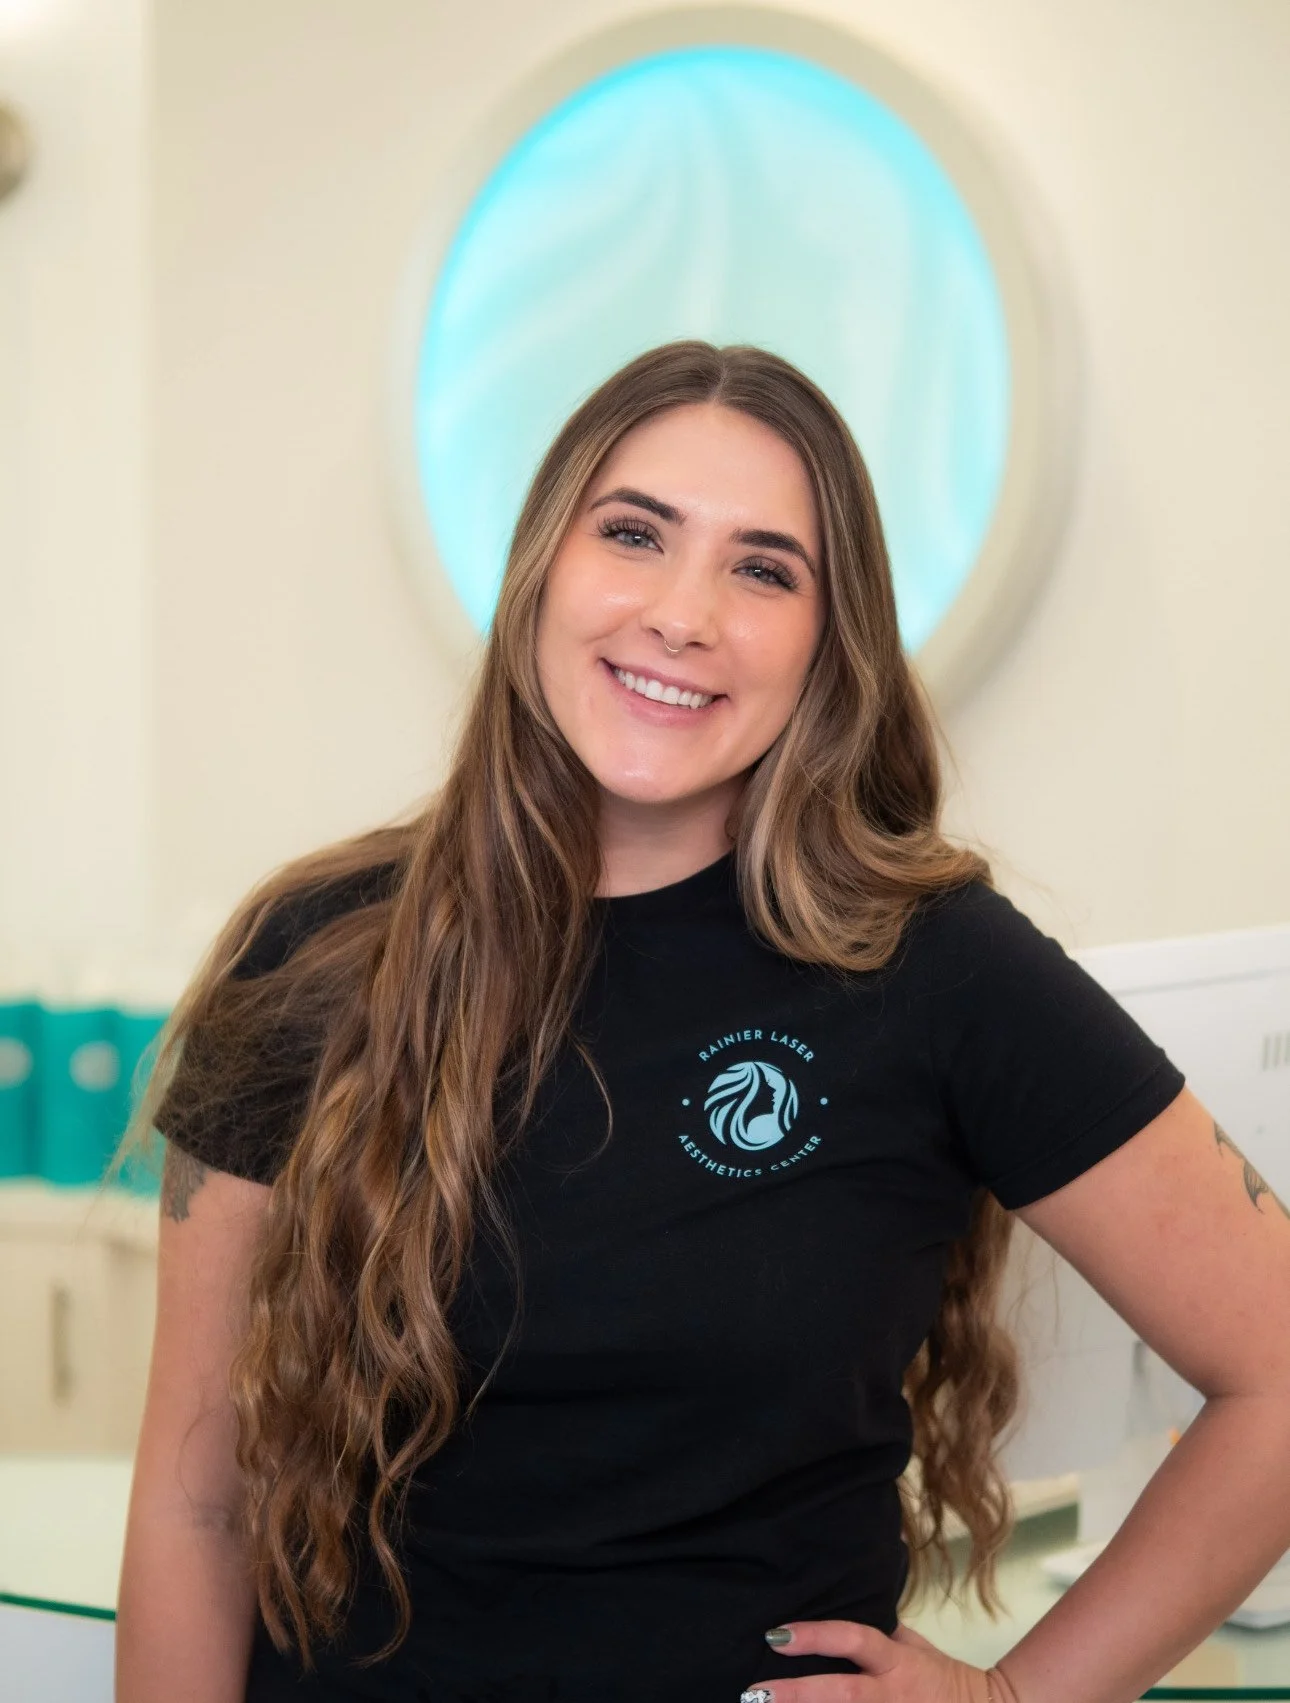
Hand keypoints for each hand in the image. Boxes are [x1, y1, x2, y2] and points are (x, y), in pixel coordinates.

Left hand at [740, 1619, 1012, 1701]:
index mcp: (898, 1662)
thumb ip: (882, 1631)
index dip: (815, 1636)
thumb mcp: (915, 1647)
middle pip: (840, 1693)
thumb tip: (848, 1596)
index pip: (853, 1640)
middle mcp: (893, 1695)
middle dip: (796, 1693)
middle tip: (755, 1692)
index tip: (776, 1635)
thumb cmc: (944, 1679)